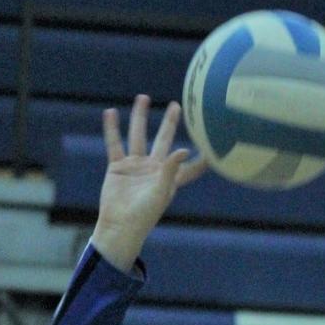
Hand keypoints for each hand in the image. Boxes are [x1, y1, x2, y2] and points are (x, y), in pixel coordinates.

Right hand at [91, 94, 206, 271]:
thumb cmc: (144, 216)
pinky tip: (110, 113)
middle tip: (177, 105)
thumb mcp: (160, 193)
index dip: (201, 159)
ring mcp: (135, 166)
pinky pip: (114, 144)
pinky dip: (112, 129)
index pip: (190, 167)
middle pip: (163, 140)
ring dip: (140, 117)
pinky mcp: (118, 167)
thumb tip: (184, 149)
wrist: (120, 226)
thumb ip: (171, 170)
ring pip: (138, 135)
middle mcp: (153, 169)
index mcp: (169, 179)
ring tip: (143, 97)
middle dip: (170, 123)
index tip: (214, 145)